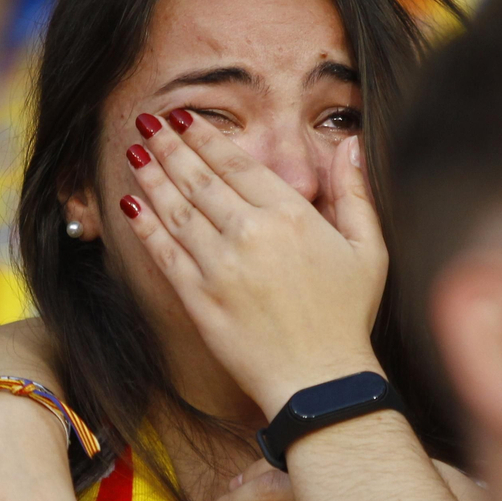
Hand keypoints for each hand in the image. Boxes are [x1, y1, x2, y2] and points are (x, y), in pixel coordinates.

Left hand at [120, 110, 385, 417]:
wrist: (319, 381)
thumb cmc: (348, 317)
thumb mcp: (369, 249)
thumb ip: (355, 193)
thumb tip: (351, 144)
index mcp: (291, 215)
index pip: (238, 164)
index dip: (206, 137)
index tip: (185, 119)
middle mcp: (249, 233)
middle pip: (199, 179)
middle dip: (169, 146)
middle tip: (148, 122)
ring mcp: (219, 266)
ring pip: (176, 210)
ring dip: (152, 177)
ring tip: (135, 152)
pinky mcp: (198, 298)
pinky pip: (164, 253)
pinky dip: (146, 226)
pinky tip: (132, 204)